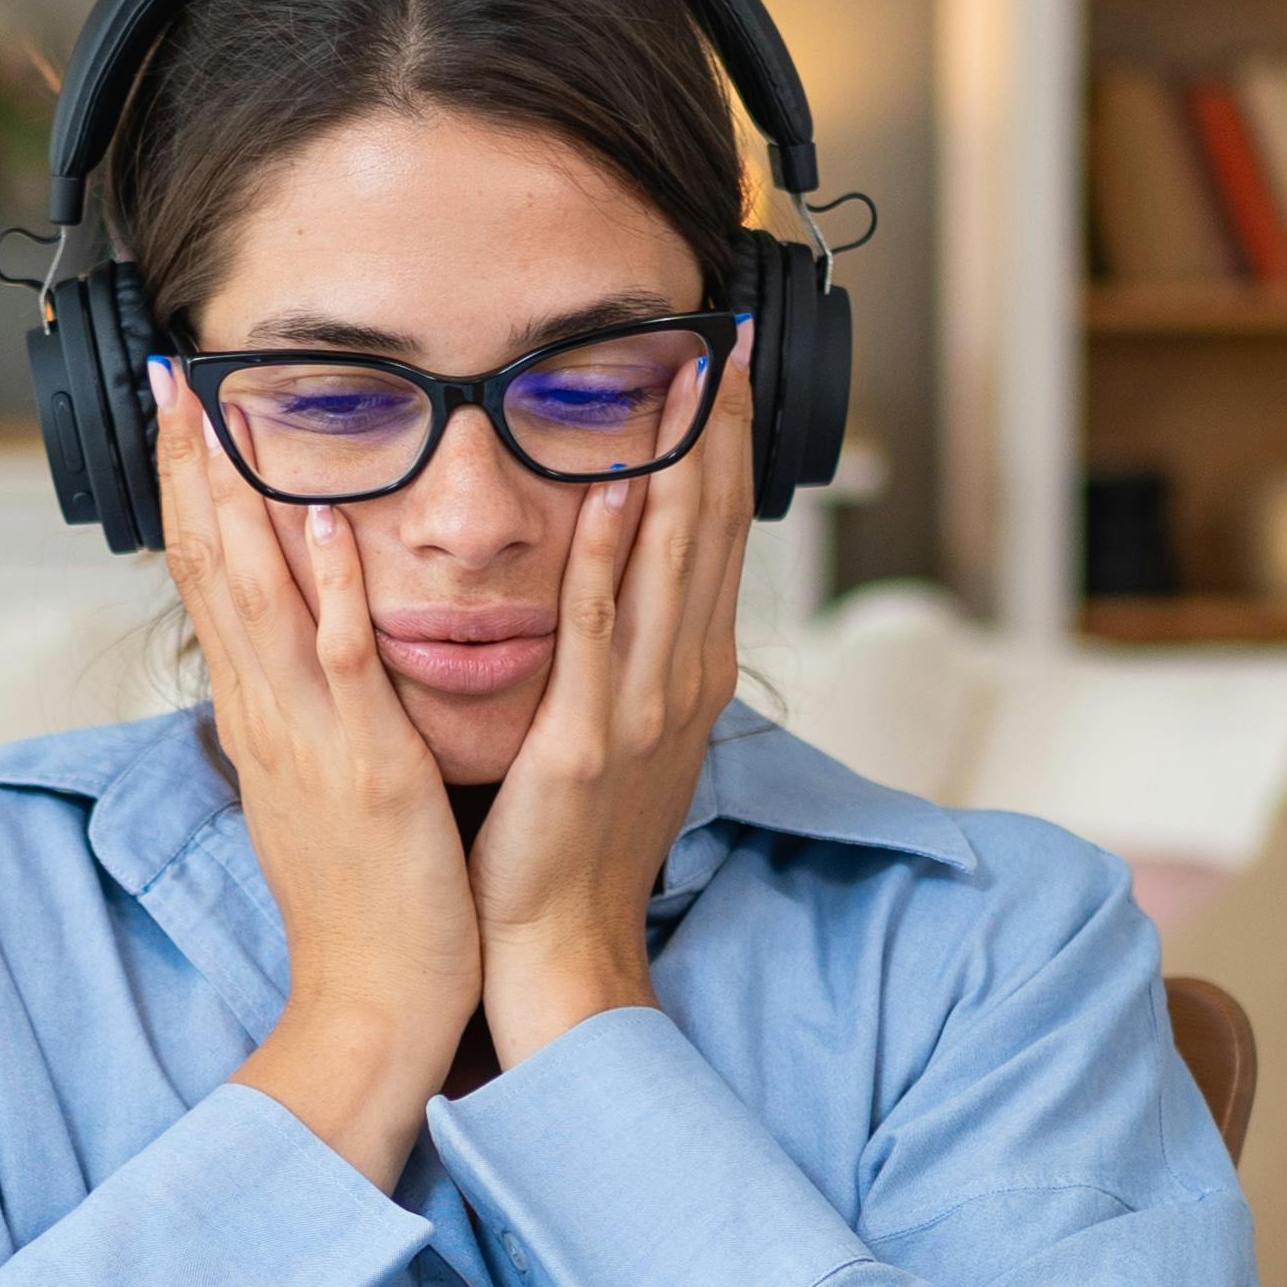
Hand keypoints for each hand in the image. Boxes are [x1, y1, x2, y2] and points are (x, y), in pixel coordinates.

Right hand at [164, 375, 478, 1189]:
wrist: (373, 1005)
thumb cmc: (364, 903)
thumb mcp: (316, 789)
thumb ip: (302, 712)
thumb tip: (291, 656)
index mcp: (259, 716)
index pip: (207, 581)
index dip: (186, 491)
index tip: (177, 412)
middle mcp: (267, 714)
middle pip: (210, 568)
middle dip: (189, 467)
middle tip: (171, 376)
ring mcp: (310, 737)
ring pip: (257, 596)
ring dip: (237, 497)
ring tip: (219, 409)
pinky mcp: (365, 766)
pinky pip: (341, 661)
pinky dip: (327, 585)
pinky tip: (320, 517)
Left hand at [470, 342, 749, 1064]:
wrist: (558, 953)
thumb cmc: (572, 851)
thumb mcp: (617, 735)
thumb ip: (624, 654)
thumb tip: (623, 583)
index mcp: (689, 675)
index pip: (719, 535)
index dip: (728, 445)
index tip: (727, 365)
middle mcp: (682, 681)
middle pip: (713, 528)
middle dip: (721, 427)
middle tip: (723, 334)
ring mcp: (641, 710)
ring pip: (672, 559)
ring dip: (681, 459)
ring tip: (687, 373)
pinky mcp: (583, 742)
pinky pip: (601, 629)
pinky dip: (614, 553)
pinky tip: (620, 484)